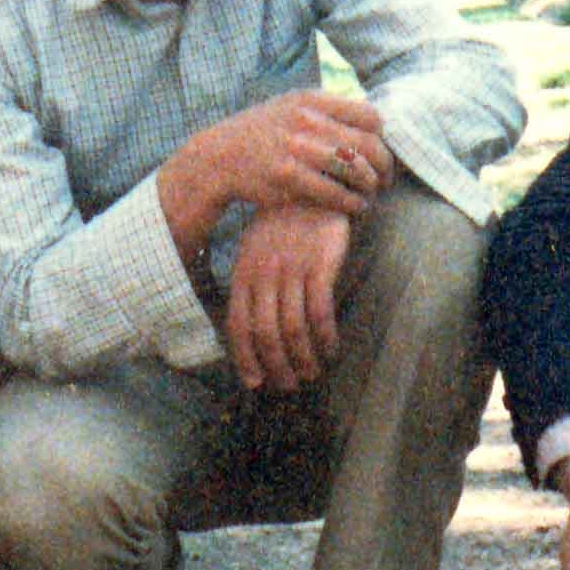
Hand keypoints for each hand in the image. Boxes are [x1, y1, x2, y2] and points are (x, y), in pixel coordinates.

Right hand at [207, 90, 393, 214]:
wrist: (218, 157)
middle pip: (368, 144)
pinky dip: (352, 203)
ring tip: (370, 194)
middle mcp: (306, 120)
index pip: (370, 116)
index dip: (382, 138)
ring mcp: (296, 148)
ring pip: (355, 169)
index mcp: (312, 100)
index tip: (380, 152)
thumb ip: (327, 111)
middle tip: (385, 180)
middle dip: (384, 166)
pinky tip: (355, 207)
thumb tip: (372, 119)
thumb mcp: (291, 107)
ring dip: (370, 186)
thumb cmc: (262, 134)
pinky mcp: (287, 177)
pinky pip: (334, 193)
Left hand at [227, 204, 351, 390]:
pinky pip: (320, 312)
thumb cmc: (283, 224)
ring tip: (313, 372)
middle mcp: (264, 275)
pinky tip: (332, 348)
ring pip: (293, 329)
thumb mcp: (256, 249)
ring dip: (303, 358)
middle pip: (265, 334)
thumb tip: (253, 325)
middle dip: (277, 366)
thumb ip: (252, 283)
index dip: (245, 358)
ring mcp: (292, 271)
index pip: (238, 326)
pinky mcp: (320, 266)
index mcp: (244, 273)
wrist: (310, 186)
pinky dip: (325, 337)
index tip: (256, 382)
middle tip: (290, 384)